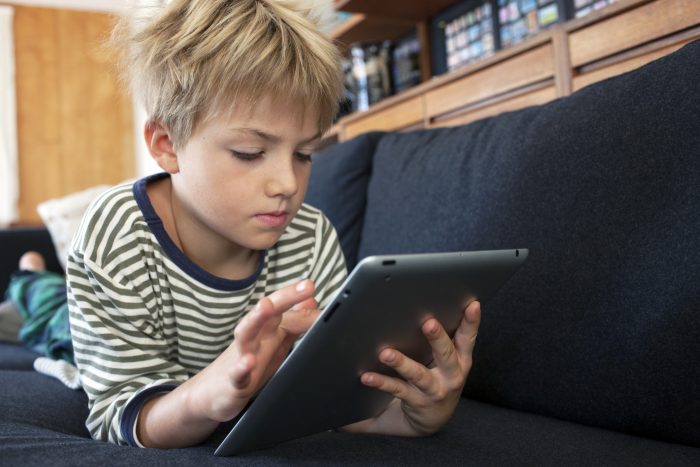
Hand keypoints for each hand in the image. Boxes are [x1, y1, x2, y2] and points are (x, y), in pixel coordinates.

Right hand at [187, 279, 319, 422]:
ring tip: (266, 305)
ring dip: (256, 319)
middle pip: (268, 313)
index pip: (283, 308)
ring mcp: (241, 358)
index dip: (299, 298)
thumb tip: (311, 301)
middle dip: (286, 297)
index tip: (312, 285)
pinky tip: (249, 362)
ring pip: (246, 334)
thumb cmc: (247, 366)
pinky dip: (241, 367)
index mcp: (266, 329)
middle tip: (306, 286)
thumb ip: (294, 323)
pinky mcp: (234, 382)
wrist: (208, 394)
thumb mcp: (275, 343)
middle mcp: (254, 339)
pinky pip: (237, 374)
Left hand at [345, 301, 480, 436]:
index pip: (468, 337)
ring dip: (401, 363)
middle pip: (446, 354)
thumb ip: (451, 336)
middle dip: (438, 338)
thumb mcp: (451, 359)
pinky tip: (368, 376)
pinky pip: (397, 389)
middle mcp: (451, 374)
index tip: (472, 305)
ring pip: (418, 374)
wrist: (433, 419)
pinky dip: (382, 382)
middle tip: (429, 323)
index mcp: (461, 359)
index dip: (472, 321)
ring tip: (385, 353)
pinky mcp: (416, 400)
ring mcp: (434, 389)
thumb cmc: (440, 378)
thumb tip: (441, 302)